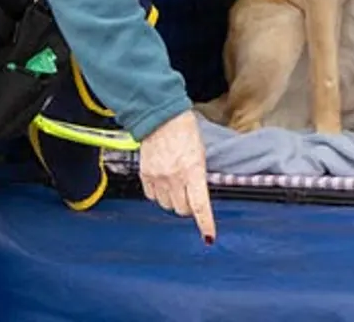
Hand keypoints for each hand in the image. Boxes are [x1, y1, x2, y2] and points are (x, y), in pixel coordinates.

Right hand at [137, 109, 215, 243]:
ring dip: (173, 201)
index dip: (205, 224)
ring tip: (175, 185)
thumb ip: (199, 177)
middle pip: (182, 209)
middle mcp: (175, 178)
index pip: (200, 206)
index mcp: (193, 171)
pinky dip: (158, 195)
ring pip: (167, 205)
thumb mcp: (200, 154)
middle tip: (190, 194)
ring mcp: (158, 178)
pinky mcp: (145, 175)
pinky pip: (152, 197)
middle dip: (188, 207)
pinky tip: (163, 182)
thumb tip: (199, 196)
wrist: (161, 118)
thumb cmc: (185, 132)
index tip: (209, 236)